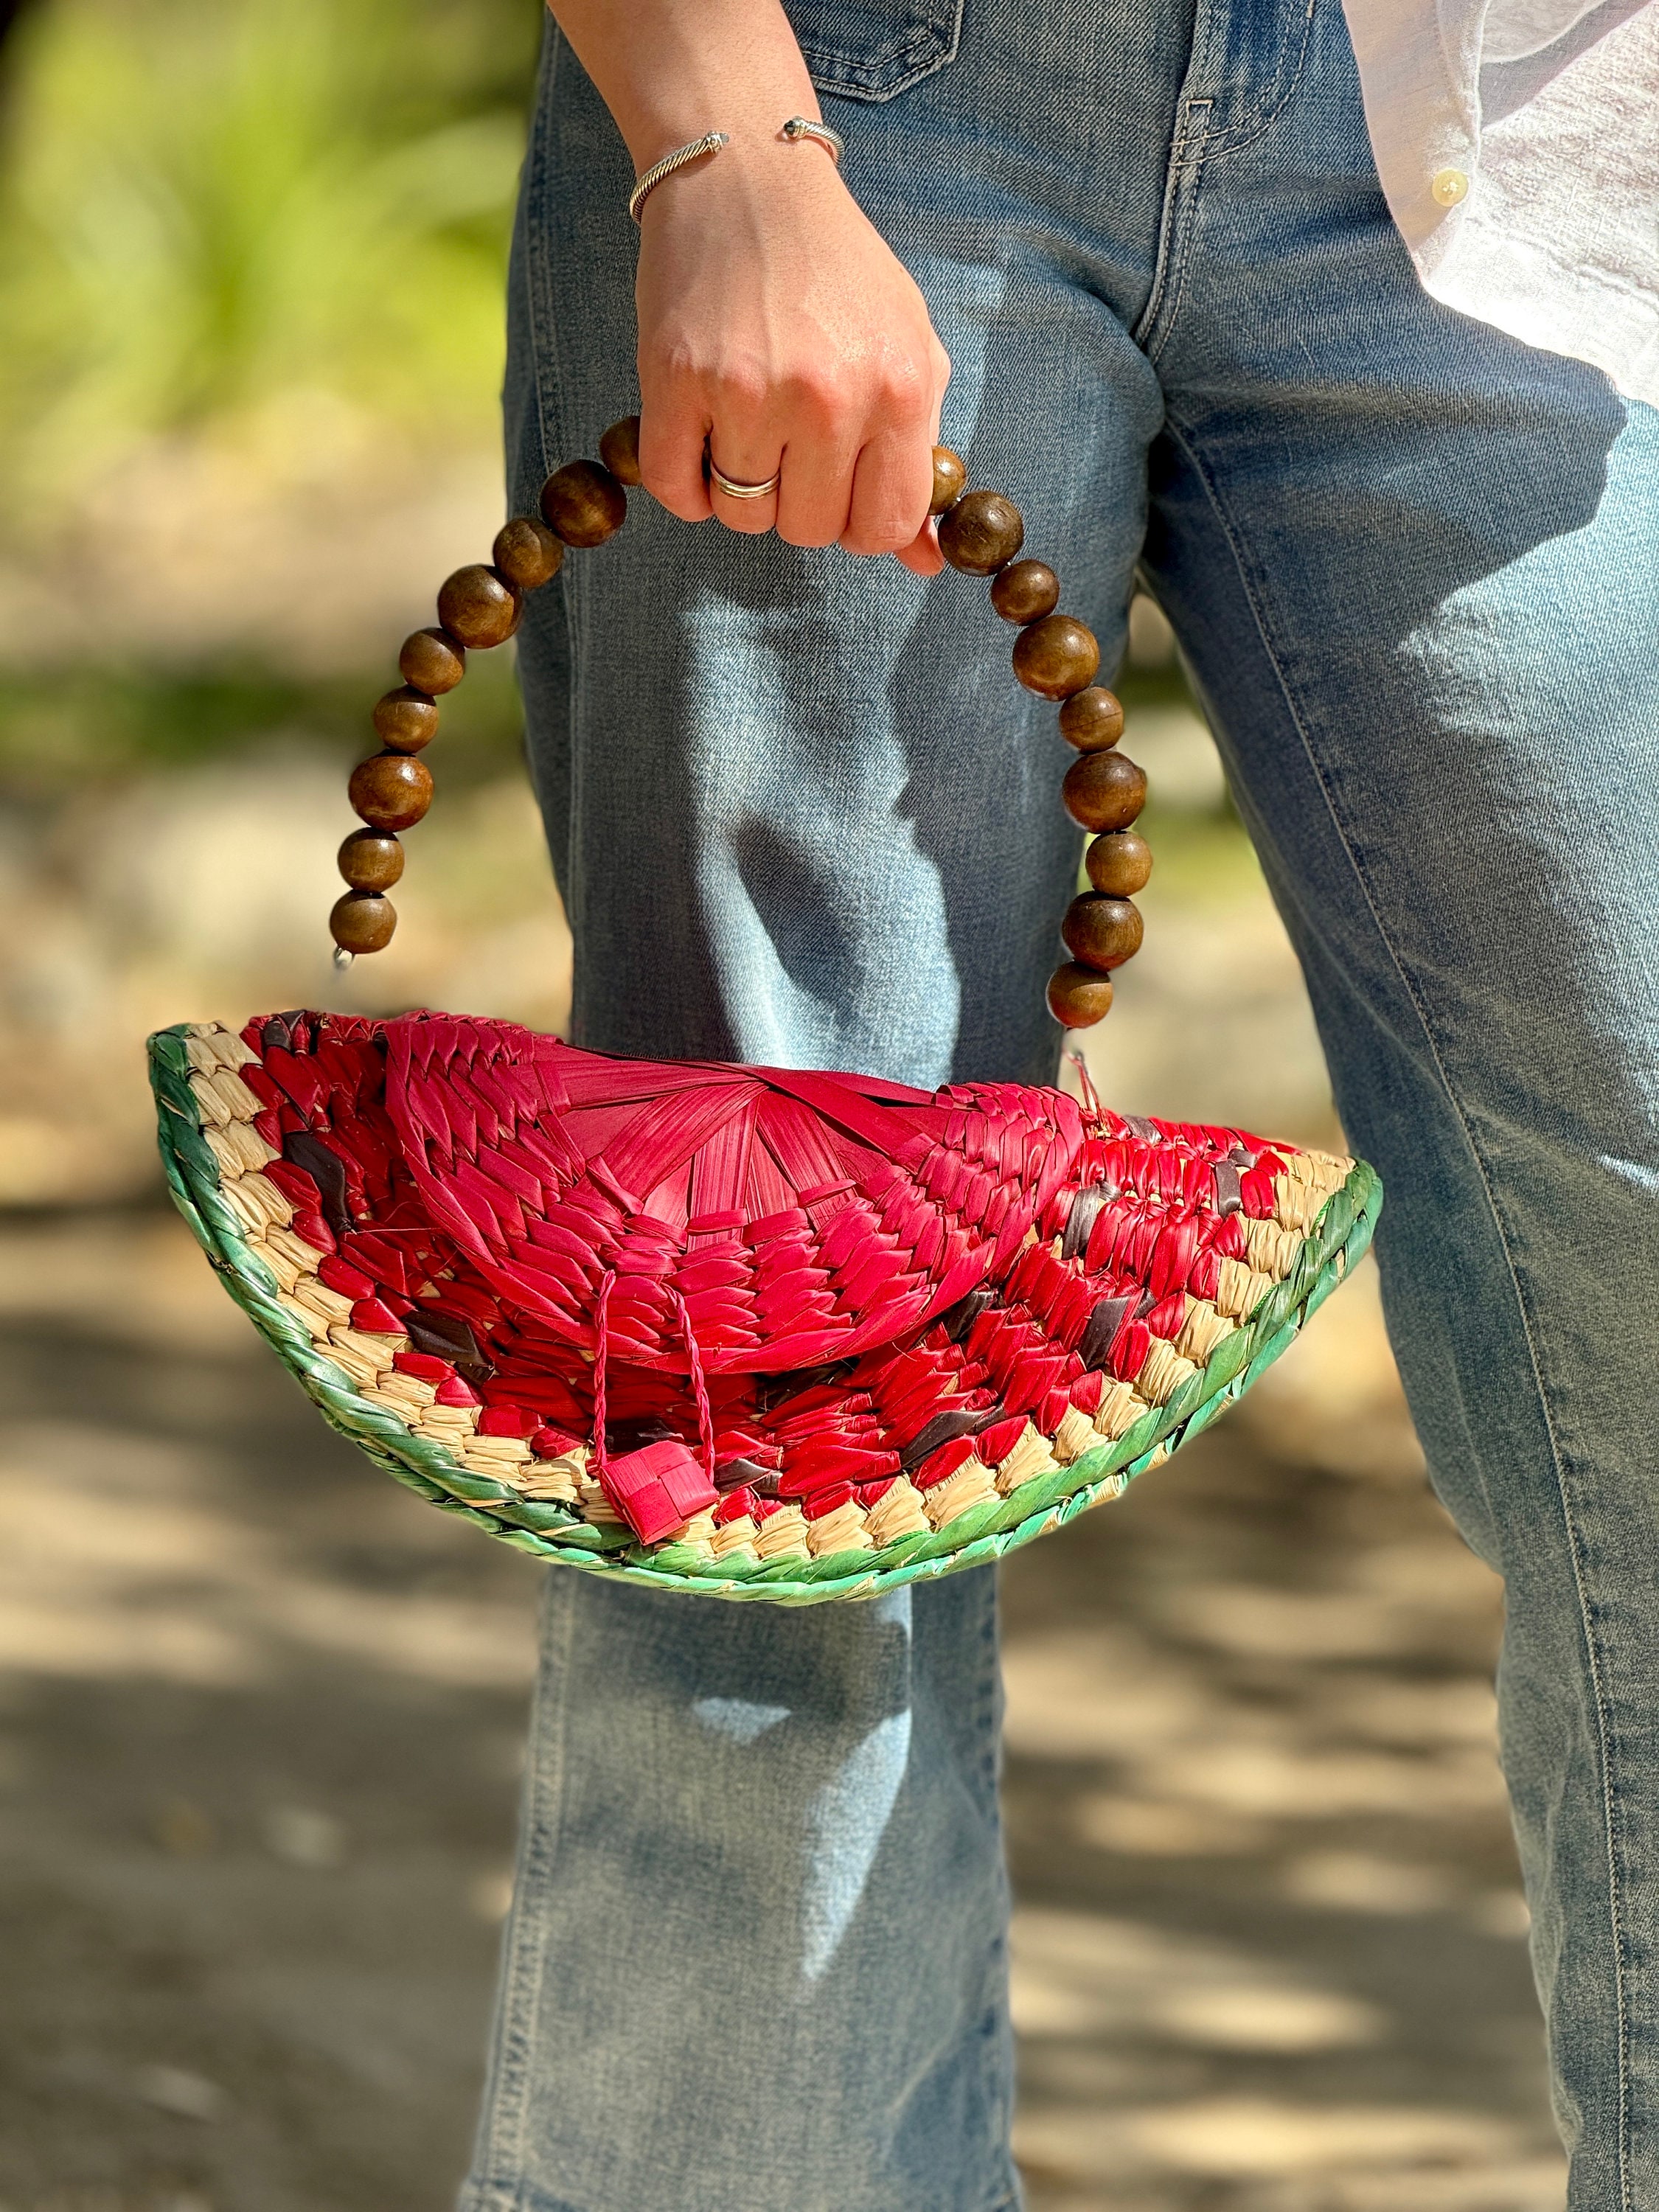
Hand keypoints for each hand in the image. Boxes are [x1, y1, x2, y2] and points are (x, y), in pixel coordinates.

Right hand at [634, 136, 950, 574]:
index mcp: (899, 389)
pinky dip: (686, 486)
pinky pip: (677, 491)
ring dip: (741, 490)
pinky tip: (701, 441)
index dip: (859, 523)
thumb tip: (924, 562)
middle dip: (799, 503)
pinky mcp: (676, 379)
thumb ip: (920, 455)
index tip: (843, 489)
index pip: (883, 526)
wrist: (746, 180)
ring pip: (744, 517)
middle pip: (810, 530)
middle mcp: (829, 396)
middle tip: (789, 445)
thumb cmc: (835, 272)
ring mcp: (749, 390)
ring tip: (746, 426)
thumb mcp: (906, 348)